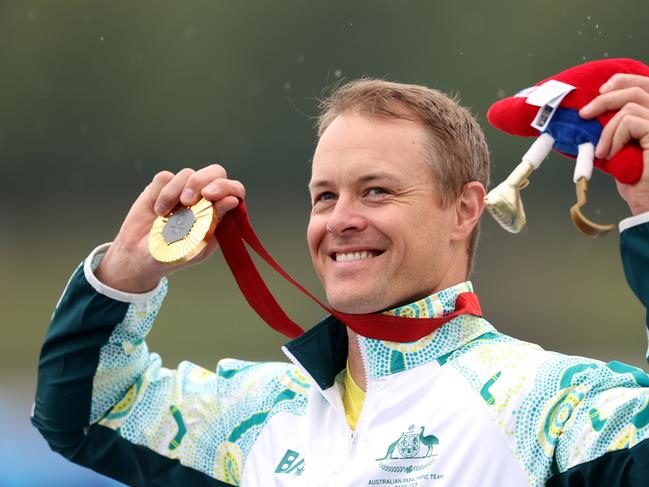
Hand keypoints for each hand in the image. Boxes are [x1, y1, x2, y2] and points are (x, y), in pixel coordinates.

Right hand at [95, 164, 244, 292]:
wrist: (141, 257)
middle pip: (215, 172)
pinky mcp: (163, 185)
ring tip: (165, 216)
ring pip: (188, 173)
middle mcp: (205, 198)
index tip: (210, 196)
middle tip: (187, 200)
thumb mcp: (195, 246)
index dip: (226, 188)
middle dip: (202, 180)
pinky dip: (160, 194)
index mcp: (220, 213)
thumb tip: (232, 200)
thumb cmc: (173, 255)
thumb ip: (213, 222)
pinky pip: (165, 177)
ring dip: (174, 194)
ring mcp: (185, 190)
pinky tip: (158, 211)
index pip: (235, 191)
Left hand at [579, 74, 648, 214]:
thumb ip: (618, 129)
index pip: (646, 85)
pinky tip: (610, 155)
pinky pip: (630, 121)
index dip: (623, 81)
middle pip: (639, 88)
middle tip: (585, 114)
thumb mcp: (622, 147)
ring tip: (602, 151)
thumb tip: (594, 114)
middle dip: (606, 98)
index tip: (600, 92)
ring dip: (607, 128)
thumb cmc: (637, 181)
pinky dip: (613, 136)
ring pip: (630, 105)